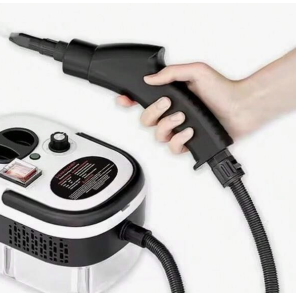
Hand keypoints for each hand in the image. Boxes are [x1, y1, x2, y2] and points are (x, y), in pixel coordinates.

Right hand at [118, 63, 249, 153]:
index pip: (143, 100)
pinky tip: (189, 131)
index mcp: (171, 97)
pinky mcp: (188, 144)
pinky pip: (173, 148)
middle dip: (152, 112)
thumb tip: (150, 79)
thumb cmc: (223, 89)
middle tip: (166, 103)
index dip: (130, 101)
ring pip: (157, 136)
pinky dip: (179, 141)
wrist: (241, 108)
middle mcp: (172, 114)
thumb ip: (171, 73)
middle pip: (145, 120)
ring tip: (182, 117)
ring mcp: (179, 130)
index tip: (124, 99)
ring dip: (167, 126)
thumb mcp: (196, 71)